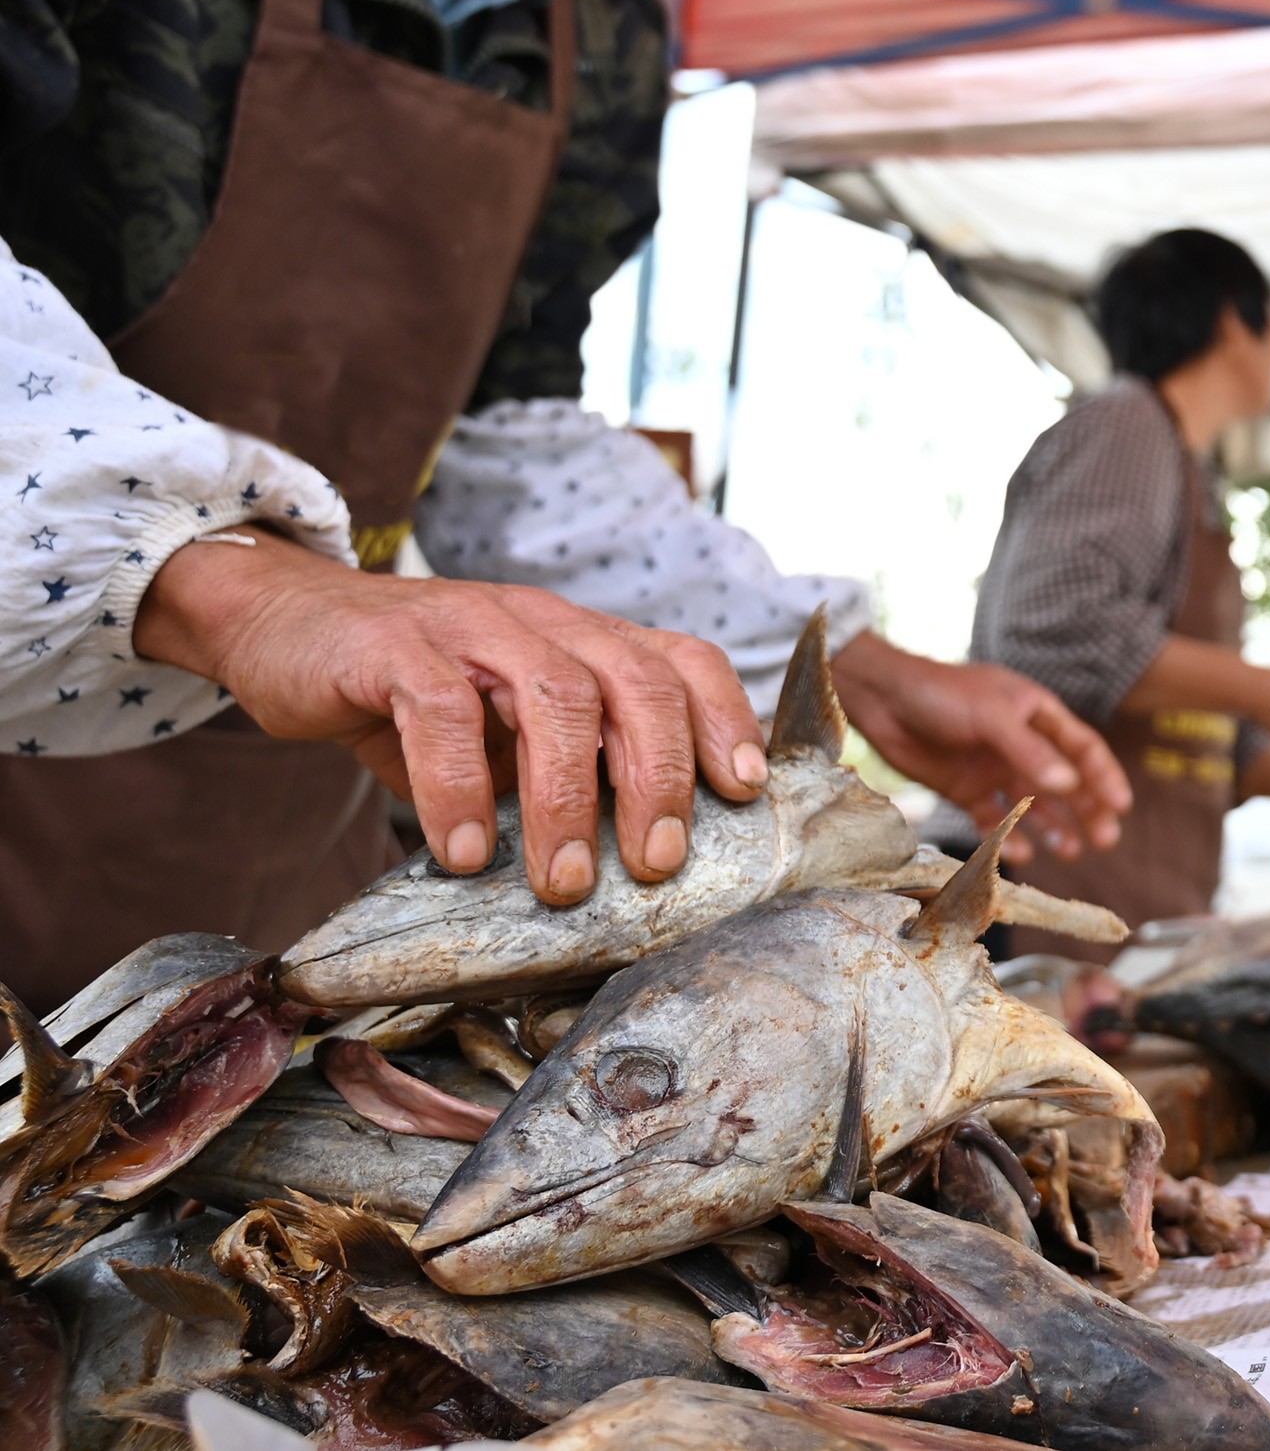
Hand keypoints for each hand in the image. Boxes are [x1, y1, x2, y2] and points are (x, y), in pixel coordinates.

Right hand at [136, 530, 765, 902]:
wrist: (287, 626)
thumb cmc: (415, 693)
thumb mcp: (505, 728)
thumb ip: (564, 770)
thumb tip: (629, 862)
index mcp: (583, 639)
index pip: (680, 661)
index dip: (724, 719)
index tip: (746, 791)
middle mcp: (543, 622)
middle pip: (635, 683)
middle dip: (658, 776)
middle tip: (656, 864)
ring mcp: (471, 625)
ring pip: (552, 696)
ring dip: (567, 799)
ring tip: (563, 882)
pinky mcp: (393, 646)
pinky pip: (441, 712)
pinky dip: (461, 787)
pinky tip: (467, 853)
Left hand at [831, 632, 1128, 863]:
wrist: (882, 701)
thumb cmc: (940, 693)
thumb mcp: (991, 717)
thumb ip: (1030, 752)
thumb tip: (1070, 786)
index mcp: (1036, 715)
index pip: (1082, 748)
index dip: (1104, 776)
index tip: (1121, 806)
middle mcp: (1021, 745)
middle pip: (1065, 782)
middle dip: (1087, 810)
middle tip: (1104, 839)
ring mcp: (994, 769)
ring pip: (1034, 805)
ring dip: (1054, 827)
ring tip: (1070, 852)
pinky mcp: (966, 790)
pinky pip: (994, 819)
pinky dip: (1007, 836)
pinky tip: (1017, 853)